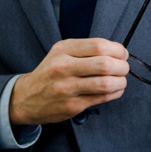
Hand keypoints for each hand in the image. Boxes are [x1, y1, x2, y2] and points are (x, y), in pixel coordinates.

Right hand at [9, 38, 128, 125]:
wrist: (26, 98)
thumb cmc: (50, 73)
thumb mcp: (60, 52)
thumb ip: (85, 49)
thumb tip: (117, 52)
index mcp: (63, 49)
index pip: (99, 46)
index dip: (117, 50)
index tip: (122, 53)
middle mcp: (63, 67)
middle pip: (105, 63)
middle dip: (122, 66)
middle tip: (124, 68)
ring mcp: (67, 88)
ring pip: (106, 83)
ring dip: (121, 82)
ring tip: (121, 80)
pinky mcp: (72, 105)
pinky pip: (102, 98)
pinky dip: (115, 93)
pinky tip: (115, 90)